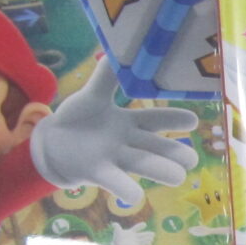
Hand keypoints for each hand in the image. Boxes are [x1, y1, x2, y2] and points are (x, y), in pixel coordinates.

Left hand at [30, 61, 199, 201]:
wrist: (52, 143)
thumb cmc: (78, 119)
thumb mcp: (92, 96)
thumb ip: (107, 76)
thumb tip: (119, 48)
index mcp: (130, 122)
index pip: (156, 120)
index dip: (174, 119)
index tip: (193, 121)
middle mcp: (129, 142)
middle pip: (158, 148)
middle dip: (176, 153)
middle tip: (190, 158)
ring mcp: (116, 159)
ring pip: (144, 164)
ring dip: (161, 171)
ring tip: (177, 176)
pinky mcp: (98, 173)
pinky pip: (116, 182)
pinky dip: (126, 190)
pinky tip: (133, 196)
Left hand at [111, 222, 153, 244]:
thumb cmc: (118, 239)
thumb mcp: (117, 232)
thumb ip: (117, 227)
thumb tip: (114, 223)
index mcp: (131, 232)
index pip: (136, 228)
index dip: (140, 226)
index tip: (144, 224)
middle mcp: (134, 237)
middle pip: (142, 235)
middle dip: (147, 234)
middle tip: (153, 234)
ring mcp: (135, 242)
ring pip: (143, 240)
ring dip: (147, 239)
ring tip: (152, 238)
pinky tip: (149, 244)